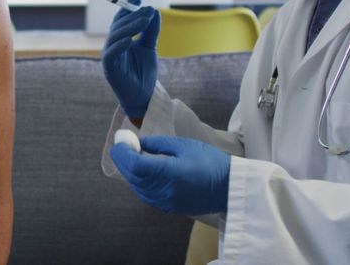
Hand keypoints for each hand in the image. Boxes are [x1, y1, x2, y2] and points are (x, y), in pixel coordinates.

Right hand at [101, 0, 159, 118]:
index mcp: (120, 39)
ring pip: (115, 36)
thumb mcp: (150, 47)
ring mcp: (109, 57)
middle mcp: (112, 45)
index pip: (122, 19)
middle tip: (147, 8)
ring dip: (130, 26)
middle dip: (132, 15)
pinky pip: (111, 54)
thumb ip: (151, 31)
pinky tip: (130, 39)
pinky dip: (119, 45)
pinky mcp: (109, 69)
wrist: (144, 96)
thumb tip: (155, 11)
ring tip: (144, 19)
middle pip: (118, 25)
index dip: (128, 6)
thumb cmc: (144, 72)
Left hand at [109, 135, 230, 215]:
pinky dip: (139, 183)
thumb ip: (159, 144)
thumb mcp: (185, 146)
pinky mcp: (169, 208)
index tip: (120, 140)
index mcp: (168, 173)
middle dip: (123, 160)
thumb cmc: (211, 163)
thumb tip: (140, 143)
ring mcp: (165, 202)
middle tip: (120, 146)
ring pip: (137, 188)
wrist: (229, 189)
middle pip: (133, 177)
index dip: (123, 153)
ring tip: (130, 156)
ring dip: (130, 172)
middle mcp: (163, 191)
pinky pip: (146, 195)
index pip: (135, 165)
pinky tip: (141, 172)